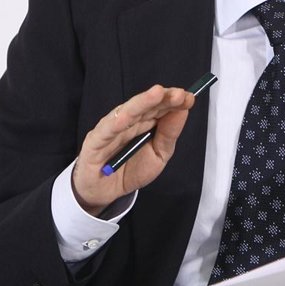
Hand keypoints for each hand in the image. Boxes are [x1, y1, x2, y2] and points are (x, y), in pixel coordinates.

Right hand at [70, 84, 194, 213]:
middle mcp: (128, 121)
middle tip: (179, 94)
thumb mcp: (158, 155)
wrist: (104, 192)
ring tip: (157, 94)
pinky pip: (105, 131)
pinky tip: (126, 117)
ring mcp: (111, 129)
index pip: (160, 106)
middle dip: (162, 98)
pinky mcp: (95, 141)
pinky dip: (115, 123)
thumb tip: (182, 110)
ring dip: (142, 102)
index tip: (190, 98)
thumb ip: (169, 135)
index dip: (173, 101)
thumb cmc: (131, 170)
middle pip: (146, 105)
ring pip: (127, 112)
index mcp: (144, 121)